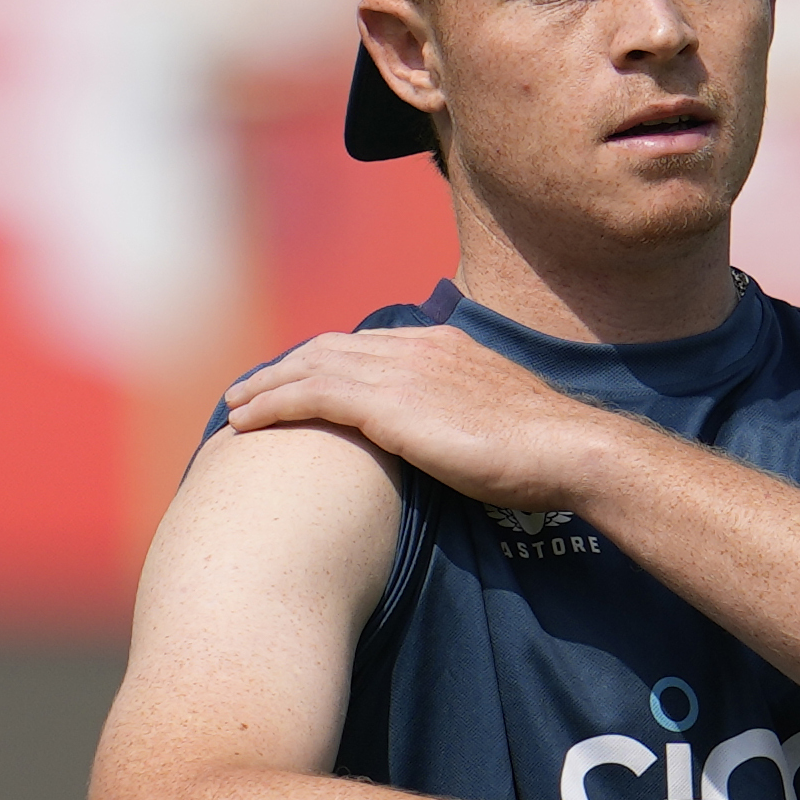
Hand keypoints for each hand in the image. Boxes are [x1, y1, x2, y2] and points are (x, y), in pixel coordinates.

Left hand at [222, 326, 627, 514]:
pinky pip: (311, 395)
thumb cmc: (540, 453)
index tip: (295, 383)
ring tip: (234, 408)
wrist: (565, 450)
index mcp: (441, 346)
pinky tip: (246, 425)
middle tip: (249, 392)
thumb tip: (444, 442)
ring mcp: (400, 370)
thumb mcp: (493, 421)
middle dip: (284, 368)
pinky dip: (273, 405)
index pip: (364, 347)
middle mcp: (414, 348)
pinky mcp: (387, 402)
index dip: (322, 363)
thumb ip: (458, 417)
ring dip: (266, 386)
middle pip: (328, 349)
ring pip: (310, 367)